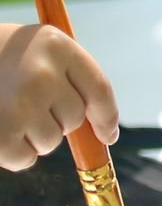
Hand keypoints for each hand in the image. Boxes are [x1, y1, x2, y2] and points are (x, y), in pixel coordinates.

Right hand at [0, 23, 119, 171]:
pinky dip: (12, 152)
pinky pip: (25, 159)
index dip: (106, 117)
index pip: (99, 89)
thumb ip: (67, 76)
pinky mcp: (0, 136)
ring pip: (50, 142)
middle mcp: (42, 74)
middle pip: (74, 120)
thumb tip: (102, 131)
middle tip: (25, 103)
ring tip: (6, 111)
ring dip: (33, 135)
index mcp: (56, 46)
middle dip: (56, 119)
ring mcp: (20, 106)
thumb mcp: (34, 48)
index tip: (107, 134)